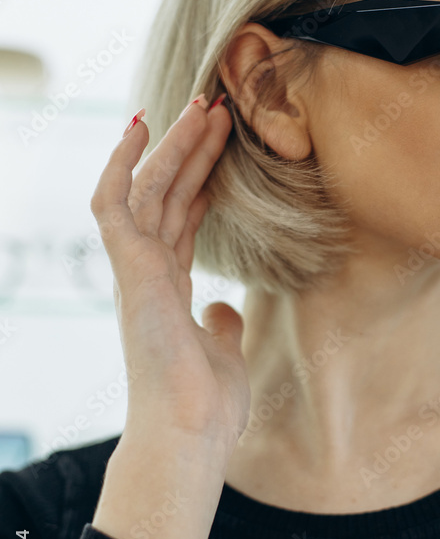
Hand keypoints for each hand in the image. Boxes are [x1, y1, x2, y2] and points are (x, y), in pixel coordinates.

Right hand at [90, 96, 250, 458]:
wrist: (189, 434)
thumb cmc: (205, 406)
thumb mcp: (223, 353)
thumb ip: (220, 324)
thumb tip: (224, 310)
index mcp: (169, 288)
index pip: (180, 219)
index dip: (198, 180)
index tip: (222, 147)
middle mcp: (148, 272)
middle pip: (167, 194)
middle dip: (190, 149)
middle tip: (216, 107)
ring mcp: (134, 268)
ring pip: (148, 188)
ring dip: (174, 144)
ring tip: (202, 104)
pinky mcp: (128, 268)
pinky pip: (115, 203)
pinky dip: (123, 162)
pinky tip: (141, 125)